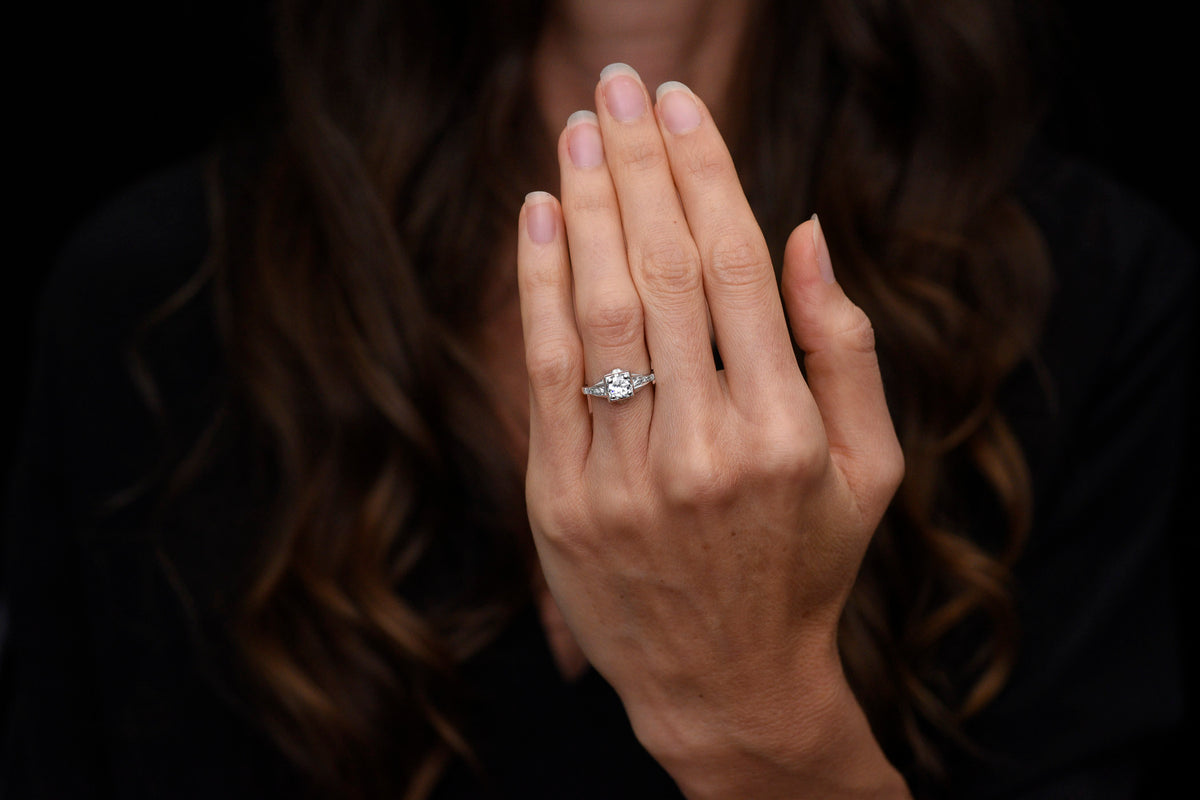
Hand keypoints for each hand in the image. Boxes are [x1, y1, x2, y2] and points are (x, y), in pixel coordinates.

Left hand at [517, 64, 907, 798]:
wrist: (723, 681)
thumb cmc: (804, 564)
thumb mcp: (867, 469)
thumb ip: (844, 349)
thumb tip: (804, 230)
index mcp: (786, 431)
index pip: (735, 267)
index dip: (705, 173)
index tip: (682, 106)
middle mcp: (705, 448)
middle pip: (662, 269)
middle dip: (639, 163)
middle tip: (619, 86)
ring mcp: (625, 478)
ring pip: (599, 308)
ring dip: (587, 204)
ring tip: (578, 128)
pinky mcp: (561, 503)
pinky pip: (545, 373)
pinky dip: (538, 285)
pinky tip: (540, 214)